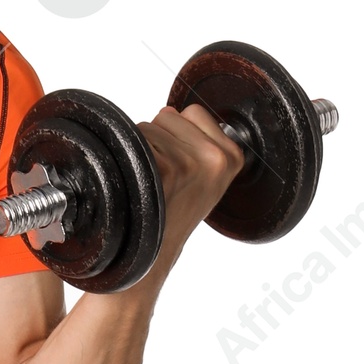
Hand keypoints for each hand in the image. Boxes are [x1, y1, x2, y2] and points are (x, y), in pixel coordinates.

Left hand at [135, 101, 244, 280]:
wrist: (155, 252)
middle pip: (169, 115)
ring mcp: (191, 163)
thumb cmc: (174, 213)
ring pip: (149, 126)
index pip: (194, 111)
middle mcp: (215, 158)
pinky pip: (136, 139)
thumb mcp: (205, 177)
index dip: (180, 133)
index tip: (181, 163)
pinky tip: (142, 183)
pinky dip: (131, 157)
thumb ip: (197, 139)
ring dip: (144, 149)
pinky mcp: (166, 169)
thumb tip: (170, 111)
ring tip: (153, 180)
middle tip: (164, 175)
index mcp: (232, 156)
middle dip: (161, 139)